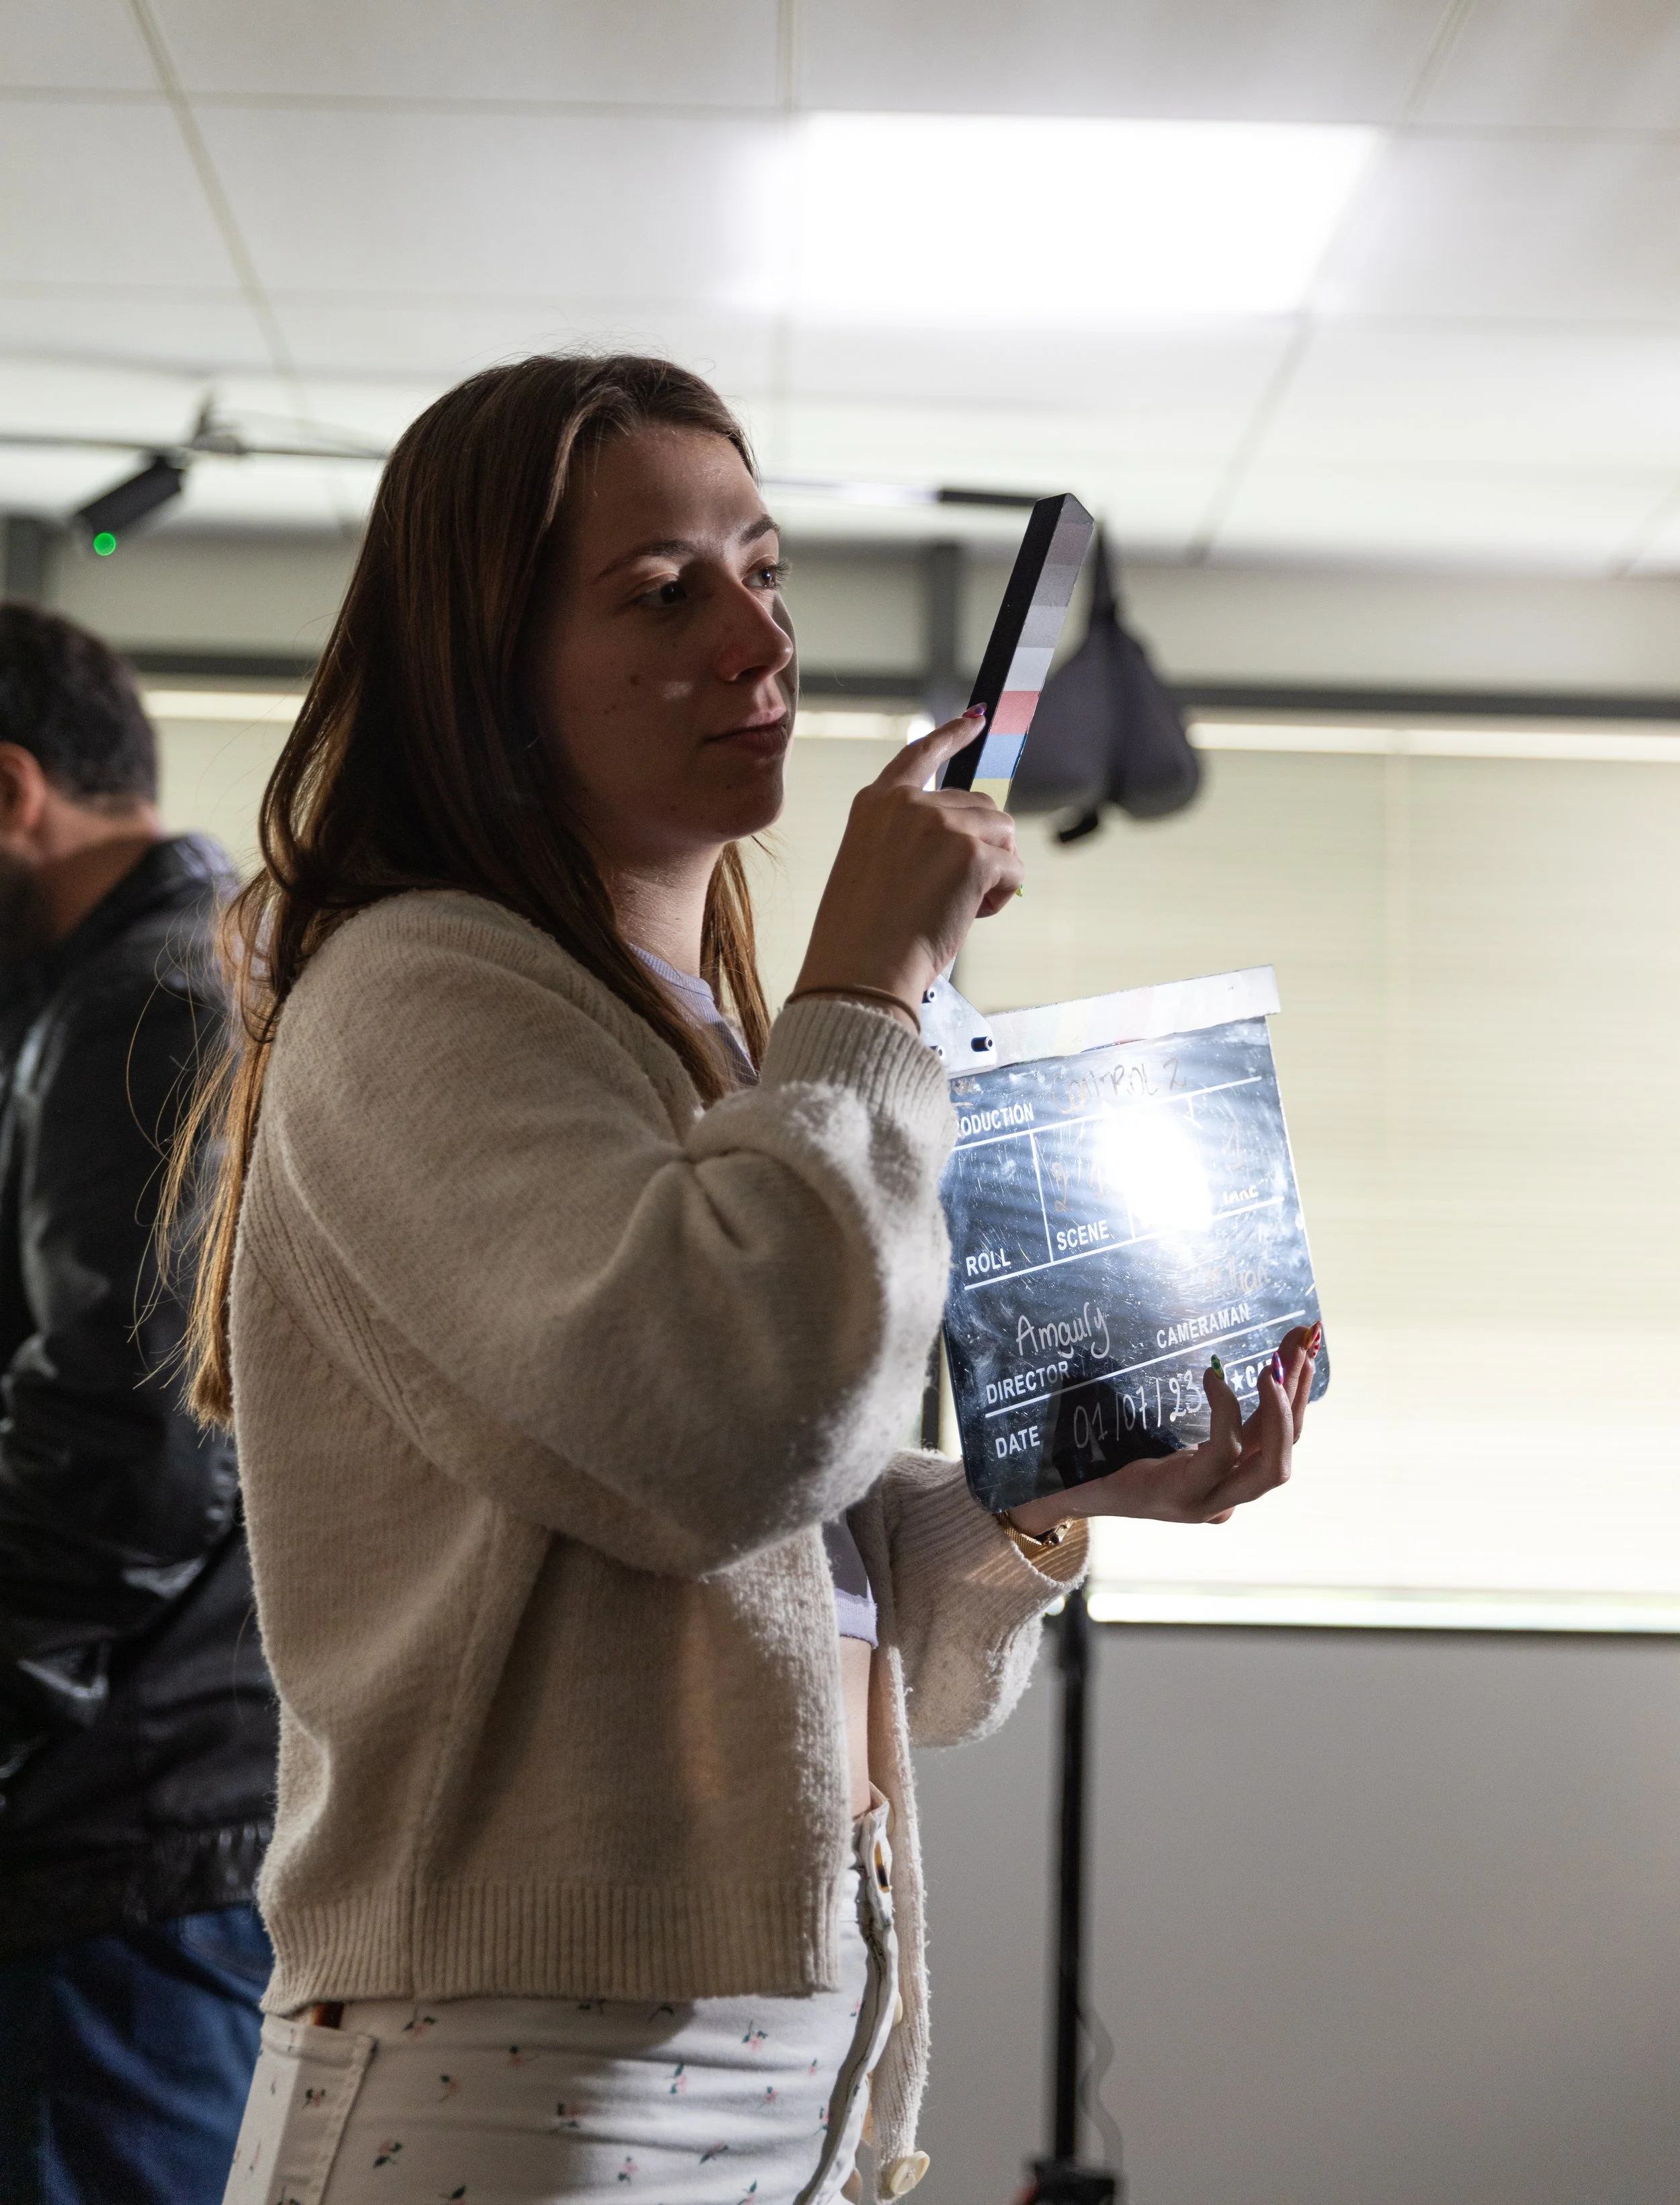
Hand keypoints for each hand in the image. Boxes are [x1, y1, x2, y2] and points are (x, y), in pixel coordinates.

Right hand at [792, 711, 1024, 1017]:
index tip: (978, 718)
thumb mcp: (872, 868)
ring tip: (959, 907)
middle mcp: (910, 804)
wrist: (861, 970)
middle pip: (980, 806)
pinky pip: (1014, 869)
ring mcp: (942, 824)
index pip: (921, 754)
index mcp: (876, 804)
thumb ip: (909, 841)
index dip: (953, 735)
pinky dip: (1003, 896)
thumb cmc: (862, 936)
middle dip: (983, 846)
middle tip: (954, 894)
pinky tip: (971, 916)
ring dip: (995, 870)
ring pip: (1003, 833)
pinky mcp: (973, 853)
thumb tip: (970, 846)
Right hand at [1008, 1324, 1318, 1531]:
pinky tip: (1292, 1355)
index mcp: (1182, 1500)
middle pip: (1272, 1466)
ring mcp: (1236, 1483)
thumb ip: (1068, 1490)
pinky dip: (1288, 1394)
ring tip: (1302, 1339)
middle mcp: (1218, 1499)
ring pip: (1283, 1444)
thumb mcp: (1082, 1485)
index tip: (1211, 1370)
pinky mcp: (1243, 1461)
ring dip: (1296, 1392)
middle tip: (1280, 1358)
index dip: (1226, 1416)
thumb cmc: (1092, 1485)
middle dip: (1283, 1412)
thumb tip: (1029, 1498)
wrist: (1112, 1501)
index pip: (1221, 1459)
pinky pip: (1277, 1430)